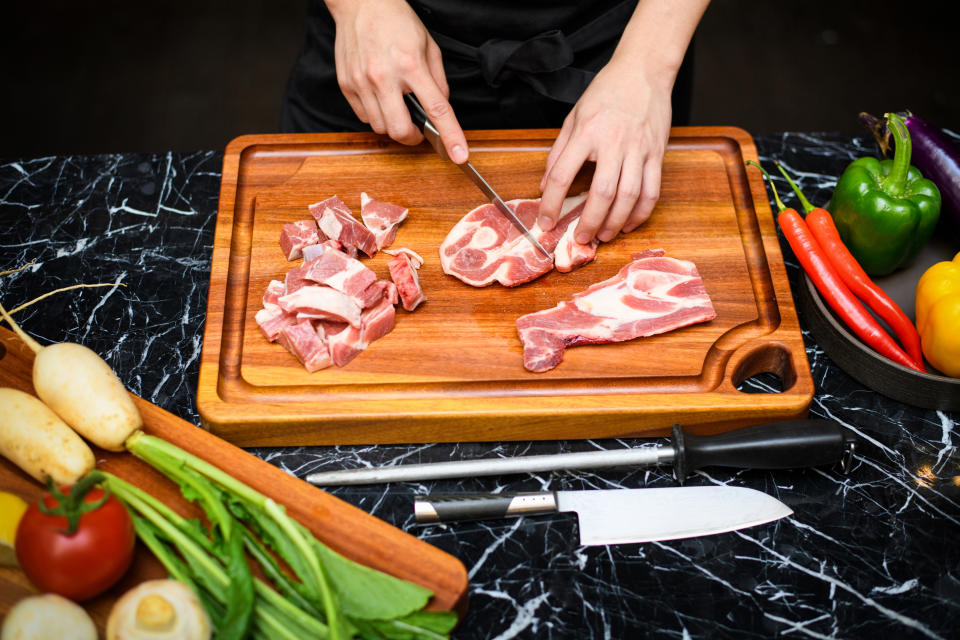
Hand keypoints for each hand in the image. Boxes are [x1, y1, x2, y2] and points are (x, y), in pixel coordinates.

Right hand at [327, 0, 468, 162]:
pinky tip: (381, 98)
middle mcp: (384, 76)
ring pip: (381, 128)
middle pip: (400, 130)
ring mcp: (362, 82)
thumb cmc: (397, 22)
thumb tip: (441, 108)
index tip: (459, 156)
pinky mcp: (347, 85)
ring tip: (397, 106)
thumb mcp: (429, 47)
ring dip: (394, 125)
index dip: (450, 136)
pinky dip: (376, 115)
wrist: (362, 4)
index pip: (436, 109)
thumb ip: (438, 82)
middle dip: (413, 138)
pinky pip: (364, 117)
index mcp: (411, 65)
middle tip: (418, 130)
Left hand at [537, 0, 708, 242]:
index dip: (552, 204)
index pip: (563, 175)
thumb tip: (546, 186)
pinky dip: (641, 213)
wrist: (643, 71)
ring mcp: (639, 149)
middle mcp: (613, 143)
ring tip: (602, 235)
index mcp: (586, 133)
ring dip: (615, 222)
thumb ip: (558, 152)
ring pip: (629, 197)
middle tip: (579, 239)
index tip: (546, 222)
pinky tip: (628, 223)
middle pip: (601, 193)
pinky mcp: (657, 153)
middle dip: (588, 222)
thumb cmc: (605, 93)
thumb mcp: (573, 117)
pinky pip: (652, 191)